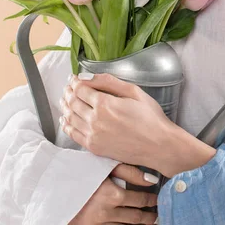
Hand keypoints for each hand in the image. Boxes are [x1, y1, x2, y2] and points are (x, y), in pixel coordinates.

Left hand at [59, 72, 173, 168]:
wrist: (159, 145)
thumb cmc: (151, 118)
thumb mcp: (134, 92)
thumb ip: (109, 82)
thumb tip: (87, 77)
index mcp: (105, 103)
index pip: (80, 89)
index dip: (74, 82)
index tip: (74, 79)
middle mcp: (95, 119)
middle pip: (72, 102)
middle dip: (68, 92)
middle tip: (68, 88)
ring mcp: (93, 135)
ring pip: (70, 117)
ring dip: (65, 106)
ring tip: (65, 100)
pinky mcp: (94, 147)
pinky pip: (73, 134)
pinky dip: (66, 125)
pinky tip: (66, 119)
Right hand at [68, 163, 158, 224]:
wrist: (51, 185)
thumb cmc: (78, 172)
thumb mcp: (103, 166)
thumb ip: (129, 171)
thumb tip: (152, 179)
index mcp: (112, 194)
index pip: (141, 200)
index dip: (152, 200)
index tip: (157, 199)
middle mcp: (106, 212)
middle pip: (136, 218)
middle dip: (149, 217)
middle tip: (157, 215)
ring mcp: (98, 223)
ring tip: (147, 222)